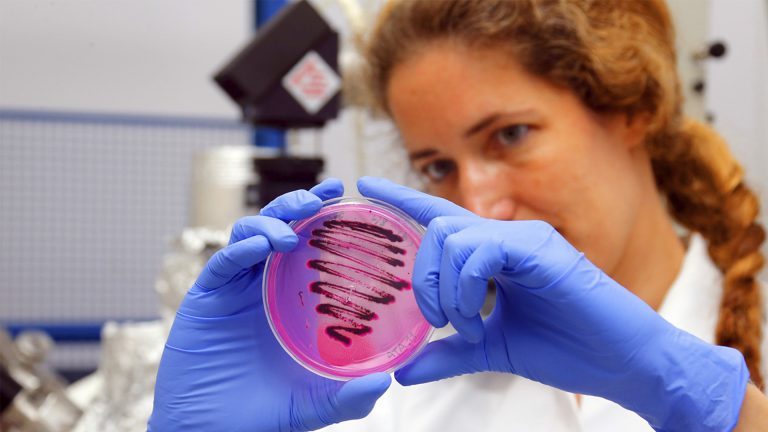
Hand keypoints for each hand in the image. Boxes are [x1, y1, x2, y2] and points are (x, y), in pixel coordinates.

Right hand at [149, 179, 390, 431]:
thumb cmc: (265, 415)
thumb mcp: (316, 405)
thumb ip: (349, 397)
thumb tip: (385, 382)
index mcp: (292, 299)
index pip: (310, 248)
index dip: (326, 219)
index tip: (347, 198)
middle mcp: (264, 286)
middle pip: (280, 228)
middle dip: (298, 205)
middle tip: (322, 197)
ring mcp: (235, 289)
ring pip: (249, 234)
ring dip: (269, 224)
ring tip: (288, 235)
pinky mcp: (206, 297)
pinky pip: (222, 263)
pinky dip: (239, 250)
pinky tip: (257, 248)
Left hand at [357, 176, 748, 431]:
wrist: (620, 364)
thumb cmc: (566, 350)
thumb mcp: (494, 350)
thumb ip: (449, 354)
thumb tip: (401, 372)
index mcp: (495, 254)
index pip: (441, 218)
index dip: (402, 199)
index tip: (364, 184)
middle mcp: (508, 238)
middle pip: (438, 230)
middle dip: (424, 278)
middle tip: (437, 321)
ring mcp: (527, 240)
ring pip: (455, 237)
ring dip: (446, 289)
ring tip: (464, 325)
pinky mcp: (542, 251)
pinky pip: (483, 252)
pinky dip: (468, 287)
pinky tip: (479, 318)